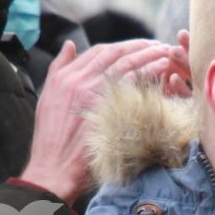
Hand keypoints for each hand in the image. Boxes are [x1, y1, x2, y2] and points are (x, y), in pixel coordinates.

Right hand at [18, 38, 188, 200]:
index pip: (100, 51)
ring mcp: (96, 96)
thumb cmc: (50, 139)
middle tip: (159, 45)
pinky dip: (151, 74)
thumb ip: (59, 68)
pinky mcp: (110, 111)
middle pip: (117, 54)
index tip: (139, 46)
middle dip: (141, 46)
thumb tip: (70, 44)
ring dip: (151, 56)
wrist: (53, 169)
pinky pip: (136, 86)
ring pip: (129, 66)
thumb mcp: (47, 97)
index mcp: (66, 77)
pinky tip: (164, 71)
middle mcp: (81, 82)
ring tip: (167, 53)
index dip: (123, 46)